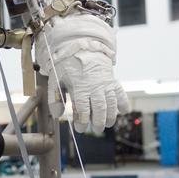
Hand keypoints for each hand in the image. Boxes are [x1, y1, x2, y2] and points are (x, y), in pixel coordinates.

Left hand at [39, 14, 128, 136]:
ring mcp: (106, 84)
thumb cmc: (67, 66)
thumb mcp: (55, 80)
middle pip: (100, 108)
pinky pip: (121, 93)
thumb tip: (58, 114)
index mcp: (80, 87)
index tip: (80, 128)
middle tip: (96, 129)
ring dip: (111, 116)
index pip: (84, 109)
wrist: (82, 48)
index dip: (83, 122)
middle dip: (99, 122)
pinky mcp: (113, 81)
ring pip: (112, 103)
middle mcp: (95, 86)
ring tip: (108, 124)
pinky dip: (124, 103)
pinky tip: (123, 111)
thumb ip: (54, 98)